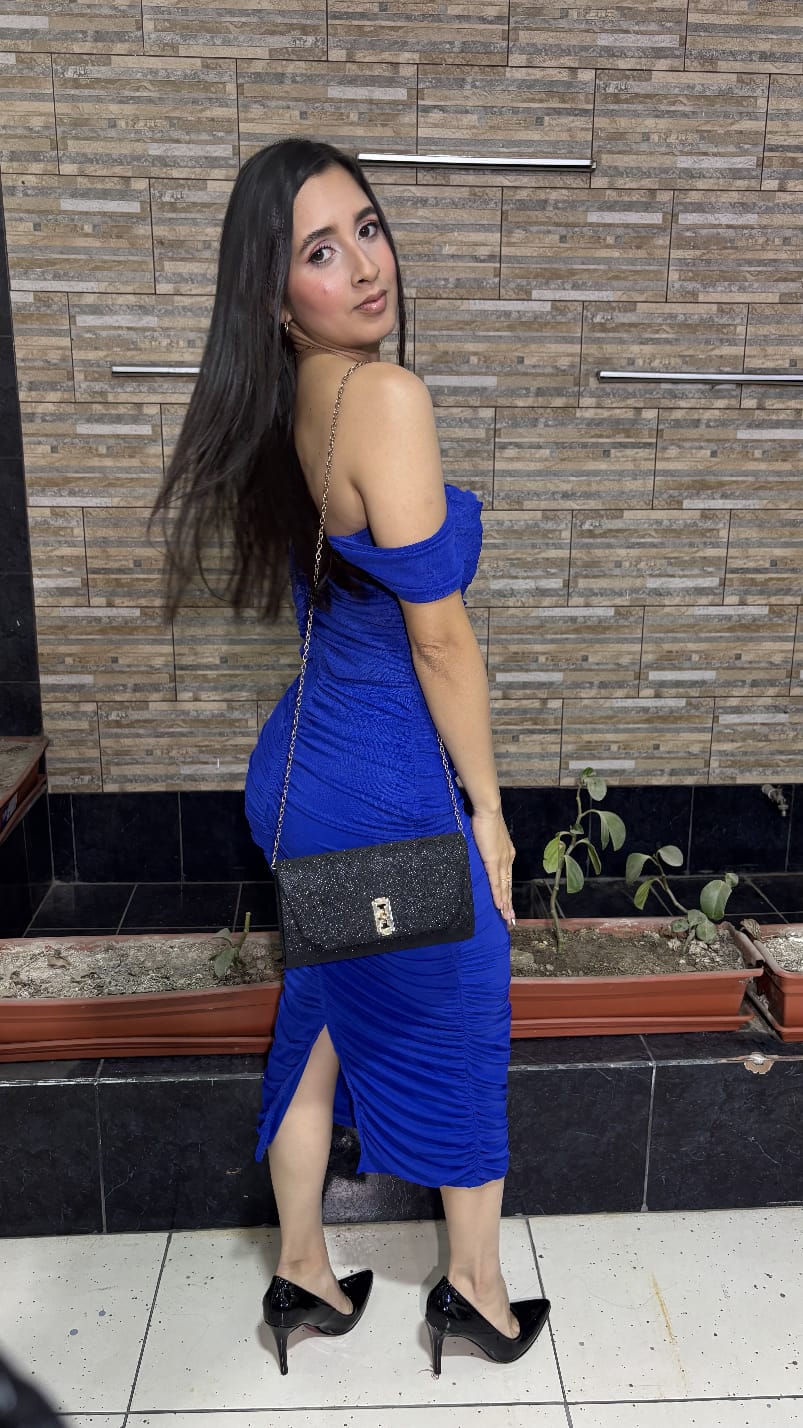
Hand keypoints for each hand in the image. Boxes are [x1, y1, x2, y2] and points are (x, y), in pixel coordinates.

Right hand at [470, 809, 515, 925]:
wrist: (488, 810)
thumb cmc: (485, 819)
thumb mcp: (488, 836)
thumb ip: (487, 846)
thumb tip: (483, 850)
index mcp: (507, 854)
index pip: (507, 878)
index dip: (508, 892)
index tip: (508, 905)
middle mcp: (507, 859)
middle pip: (508, 886)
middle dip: (509, 904)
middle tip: (510, 920)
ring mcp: (502, 861)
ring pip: (504, 888)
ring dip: (505, 904)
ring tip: (505, 918)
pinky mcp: (494, 861)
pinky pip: (496, 883)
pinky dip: (498, 895)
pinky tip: (500, 906)